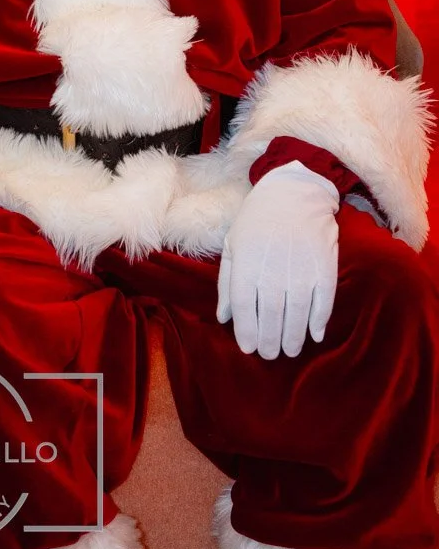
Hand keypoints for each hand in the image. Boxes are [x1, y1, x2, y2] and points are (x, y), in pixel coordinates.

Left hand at [216, 160, 339, 358]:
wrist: (293, 193)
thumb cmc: (257, 220)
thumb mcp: (232, 245)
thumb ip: (226, 283)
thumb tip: (224, 318)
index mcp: (246, 265)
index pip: (244, 310)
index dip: (246, 333)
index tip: (249, 348)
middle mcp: (272, 272)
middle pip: (270, 318)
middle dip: (269, 342)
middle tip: (270, 354)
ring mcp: (300, 271)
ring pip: (296, 316)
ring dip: (293, 338)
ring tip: (289, 350)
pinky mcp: (324, 268)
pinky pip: (323, 303)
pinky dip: (318, 322)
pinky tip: (314, 335)